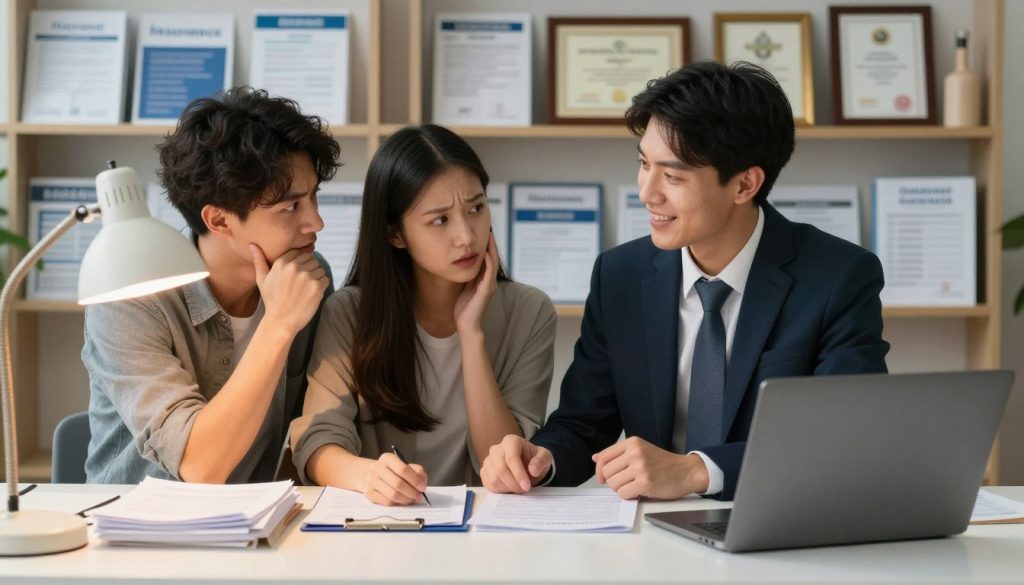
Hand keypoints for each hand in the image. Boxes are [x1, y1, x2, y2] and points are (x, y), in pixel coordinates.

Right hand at [251, 244, 328, 335]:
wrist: (281, 321)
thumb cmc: (272, 300)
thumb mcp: (262, 279)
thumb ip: (259, 260)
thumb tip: (252, 244)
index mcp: (282, 262)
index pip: (299, 252)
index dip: (299, 262)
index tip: (296, 274)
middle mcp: (295, 267)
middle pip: (311, 259)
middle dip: (309, 268)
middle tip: (302, 283)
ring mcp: (307, 276)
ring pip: (319, 268)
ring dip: (316, 276)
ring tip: (306, 288)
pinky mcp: (317, 286)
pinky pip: (325, 278)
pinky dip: (322, 285)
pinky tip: (312, 293)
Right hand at [362, 453, 428, 505]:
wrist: (372, 474)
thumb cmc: (393, 470)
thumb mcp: (406, 465)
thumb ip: (417, 471)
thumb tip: (422, 483)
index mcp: (387, 458)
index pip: (403, 469)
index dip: (415, 480)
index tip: (422, 487)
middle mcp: (377, 468)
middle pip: (397, 483)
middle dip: (412, 492)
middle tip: (419, 497)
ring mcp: (371, 481)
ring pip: (392, 495)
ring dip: (406, 499)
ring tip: (412, 499)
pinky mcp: (369, 493)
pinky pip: (386, 502)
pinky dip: (397, 503)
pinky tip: (402, 501)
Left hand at [454, 233, 498, 335]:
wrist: (466, 325)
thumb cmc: (464, 309)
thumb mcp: (466, 289)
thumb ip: (469, 278)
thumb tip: (464, 266)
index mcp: (485, 281)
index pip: (488, 260)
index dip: (487, 247)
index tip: (483, 234)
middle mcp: (490, 282)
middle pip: (493, 258)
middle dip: (491, 244)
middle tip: (489, 229)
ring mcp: (489, 286)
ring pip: (493, 263)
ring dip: (491, 249)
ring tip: (489, 236)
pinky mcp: (486, 290)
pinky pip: (489, 273)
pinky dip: (488, 261)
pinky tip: (486, 252)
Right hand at [480, 434, 552, 493]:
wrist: (527, 464)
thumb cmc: (535, 459)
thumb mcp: (545, 457)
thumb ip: (541, 461)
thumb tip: (533, 470)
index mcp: (511, 441)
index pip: (511, 458)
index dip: (518, 474)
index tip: (527, 486)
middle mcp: (496, 449)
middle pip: (500, 469)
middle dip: (513, 483)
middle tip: (524, 490)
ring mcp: (488, 460)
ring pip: (493, 478)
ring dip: (507, 488)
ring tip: (518, 489)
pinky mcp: (485, 471)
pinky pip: (488, 484)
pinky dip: (499, 490)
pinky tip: (509, 489)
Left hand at [592, 436, 708, 499]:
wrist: (686, 471)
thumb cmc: (662, 463)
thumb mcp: (640, 451)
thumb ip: (618, 454)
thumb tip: (595, 458)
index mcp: (632, 443)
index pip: (604, 457)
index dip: (599, 471)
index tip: (602, 479)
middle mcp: (635, 453)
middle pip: (607, 473)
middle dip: (613, 482)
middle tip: (626, 483)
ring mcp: (640, 467)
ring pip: (613, 484)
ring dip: (621, 489)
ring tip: (633, 486)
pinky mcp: (645, 482)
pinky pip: (623, 493)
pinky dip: (628, 496)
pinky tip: (638, 491)